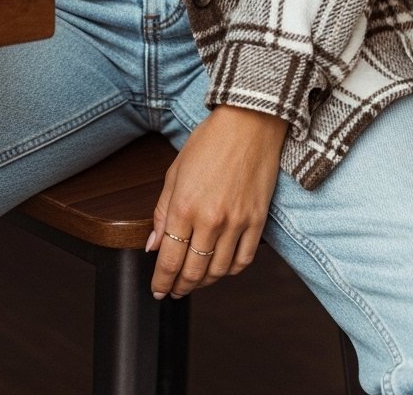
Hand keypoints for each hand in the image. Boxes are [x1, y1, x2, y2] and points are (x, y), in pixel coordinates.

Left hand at [148, 105, 287, 299]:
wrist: (249, 122)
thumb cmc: (209, 141)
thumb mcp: (175, 172)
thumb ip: (163, 212)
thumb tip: (154, 244)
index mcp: (185, 206)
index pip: (169, 259)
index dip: (161, 280)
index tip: (158, 289)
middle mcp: (210, 219)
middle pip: (193, 271)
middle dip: (180, 286)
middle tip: (173, 290)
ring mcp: (237, 222)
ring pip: (218, 271)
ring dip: (204, 282)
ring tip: (195, 281)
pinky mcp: (257, 221)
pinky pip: (244, 260)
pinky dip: (230, 271)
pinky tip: (221, 268)